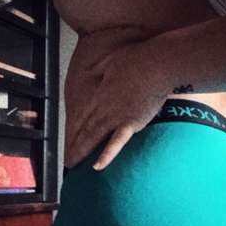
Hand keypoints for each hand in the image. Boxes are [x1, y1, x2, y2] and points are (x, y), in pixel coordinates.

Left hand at [64, 37, 170, 170]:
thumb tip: (90, 72)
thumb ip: (99, 70)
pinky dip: (107, 154)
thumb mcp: (110, 61)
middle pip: (85, 130)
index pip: (81, 116)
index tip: (66, 140)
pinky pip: (117, 142)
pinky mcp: (133, 123)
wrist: (158, 66)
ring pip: (95, 137)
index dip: (72, 129)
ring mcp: (118, 117)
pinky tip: (98, 166)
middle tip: (67, 159)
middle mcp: (105, 108)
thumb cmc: (137, 59)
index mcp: (99, 94)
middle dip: (74, 145)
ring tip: (73, 163)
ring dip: (83, 151)